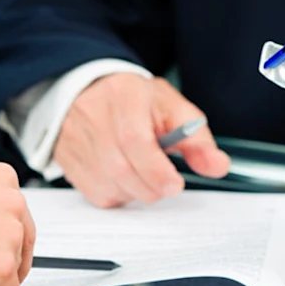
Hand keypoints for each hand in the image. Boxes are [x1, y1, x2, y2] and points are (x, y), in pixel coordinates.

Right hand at [55, 73, 229, 207]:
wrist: (89, 90)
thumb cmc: (137, 102)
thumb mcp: (172, 110)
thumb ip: (197, 140)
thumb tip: (217, 167)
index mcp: (124, 95)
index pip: (134, 139)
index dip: (155, 169)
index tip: (175, 184)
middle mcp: (93, 116)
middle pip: (119, 168)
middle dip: (150, 187)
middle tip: (165, 185)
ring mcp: (75, 139)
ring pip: (107, 185)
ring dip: (134, 192)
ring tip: (143, 175)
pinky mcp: (67, 160)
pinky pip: (95, 194)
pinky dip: (117, 195)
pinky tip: (124, 178)